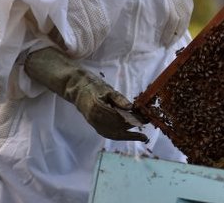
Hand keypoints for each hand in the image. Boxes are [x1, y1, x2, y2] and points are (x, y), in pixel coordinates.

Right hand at [25, 47, 147, 141]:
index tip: (145, 118)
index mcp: (99, 108)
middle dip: (133, 128)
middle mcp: (96, 119)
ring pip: (114, 134)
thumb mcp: (108, 89)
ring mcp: (95, 124)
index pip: (120, 117)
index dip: (133, 119)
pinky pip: (109, 134)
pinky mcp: (95, 126)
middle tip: (146, 126)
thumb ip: (119, 99)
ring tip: (140, 137)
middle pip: (118, 128)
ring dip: (128, 136)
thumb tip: (131, 108)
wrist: (77, 89)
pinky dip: (120, 136)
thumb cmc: (94, 86)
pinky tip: (129, 135)